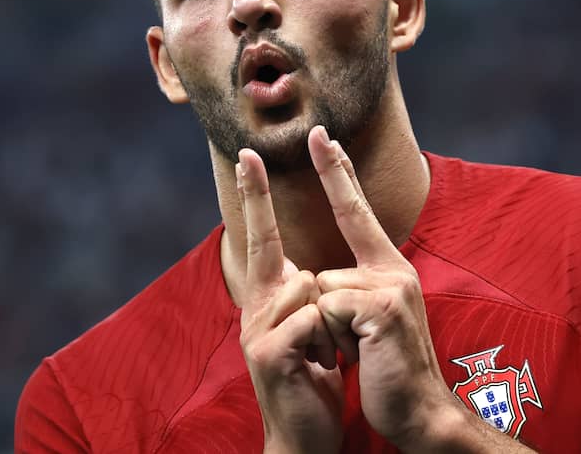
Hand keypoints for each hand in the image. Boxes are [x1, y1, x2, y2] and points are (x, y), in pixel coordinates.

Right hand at [236, 149, 343, 453]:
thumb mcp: (313, 331)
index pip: (262, 236)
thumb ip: (307, 299)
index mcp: (270, 299)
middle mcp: (255, 307)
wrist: (309, 437)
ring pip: (306, 284)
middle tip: (301, 306)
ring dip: (331, 322)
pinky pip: (311, 316)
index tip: (250, 154)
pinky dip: (328, 341)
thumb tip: (309, 274)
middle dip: (289, 257)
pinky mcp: (269, 351)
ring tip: (324, 357)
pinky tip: (321, 367)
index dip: (256, 195)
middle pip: (276, 254)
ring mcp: (257, 328)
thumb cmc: (316, 381)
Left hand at [308, 126, 456, 449]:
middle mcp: (393, 269)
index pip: (356, 209)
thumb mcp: (372, 319)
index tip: (320, 136)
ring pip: (321, 290)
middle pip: (323, 271)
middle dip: (327, 321)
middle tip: (360, 351)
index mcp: (388, 268)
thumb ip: (356, 288)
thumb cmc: (386, 367)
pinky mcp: (380, 306)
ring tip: (361, 353)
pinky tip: (362, 355)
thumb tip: (323, 277)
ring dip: (329, 333)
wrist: (418, 410)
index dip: (337, 170)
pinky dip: (333, 339)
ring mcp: (389, 285)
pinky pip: (327, 308)